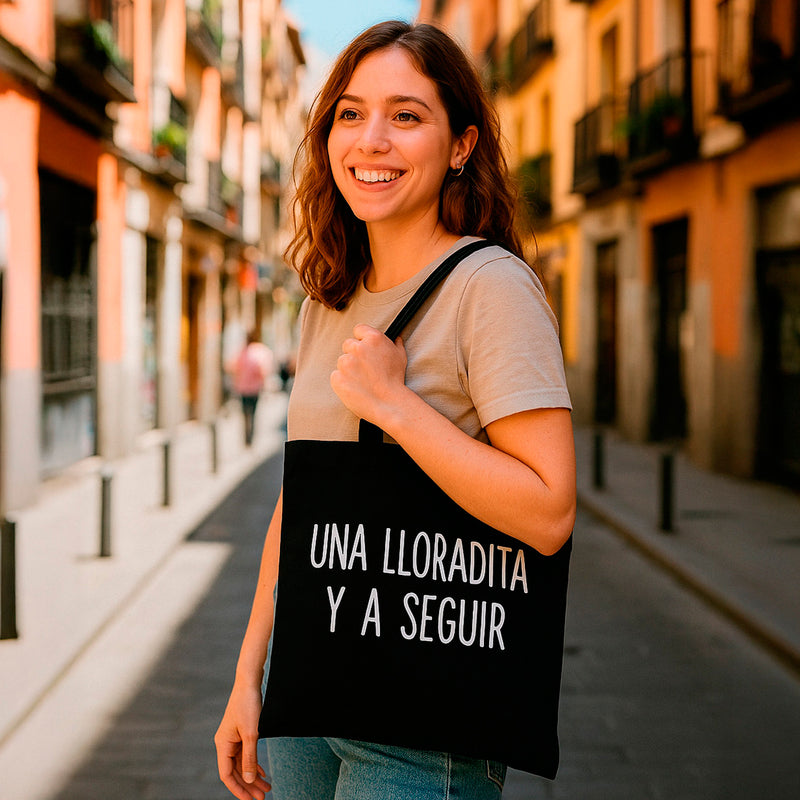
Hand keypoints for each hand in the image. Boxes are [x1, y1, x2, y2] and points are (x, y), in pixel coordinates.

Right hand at [215, 683, 271, 799]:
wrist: (249, 682)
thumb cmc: (248, 704)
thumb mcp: (251, 733)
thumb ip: (250, 757)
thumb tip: (249, 780)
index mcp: (223, 744)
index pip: (227, 775)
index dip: (238, 789)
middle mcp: (225, 743)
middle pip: (235, 772)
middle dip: (248, 785)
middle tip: (263, 796)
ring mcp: (233, 738)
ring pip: (242, 764)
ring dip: (253, 776)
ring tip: (266, 787)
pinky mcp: (241, 733)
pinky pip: (245, 754)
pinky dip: (254, 763)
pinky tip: (262, 772)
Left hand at [331, 324, 409, 426]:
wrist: (390, 404)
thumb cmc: (396, 380)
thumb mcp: (401, 357)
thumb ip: (395, 344)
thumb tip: (396, 338)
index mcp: (373, 338)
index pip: (358, 329)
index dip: (362, 339)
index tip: (365, 350)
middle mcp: (358, 348)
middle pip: (348, 344)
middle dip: (354, 354)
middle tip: (365, 369)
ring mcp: (346, 363)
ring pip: (342, 361)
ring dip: (348, 369)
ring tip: (362, 381)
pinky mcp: (337, 377)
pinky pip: (336, 376)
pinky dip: (343, 381)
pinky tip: (355, 388)